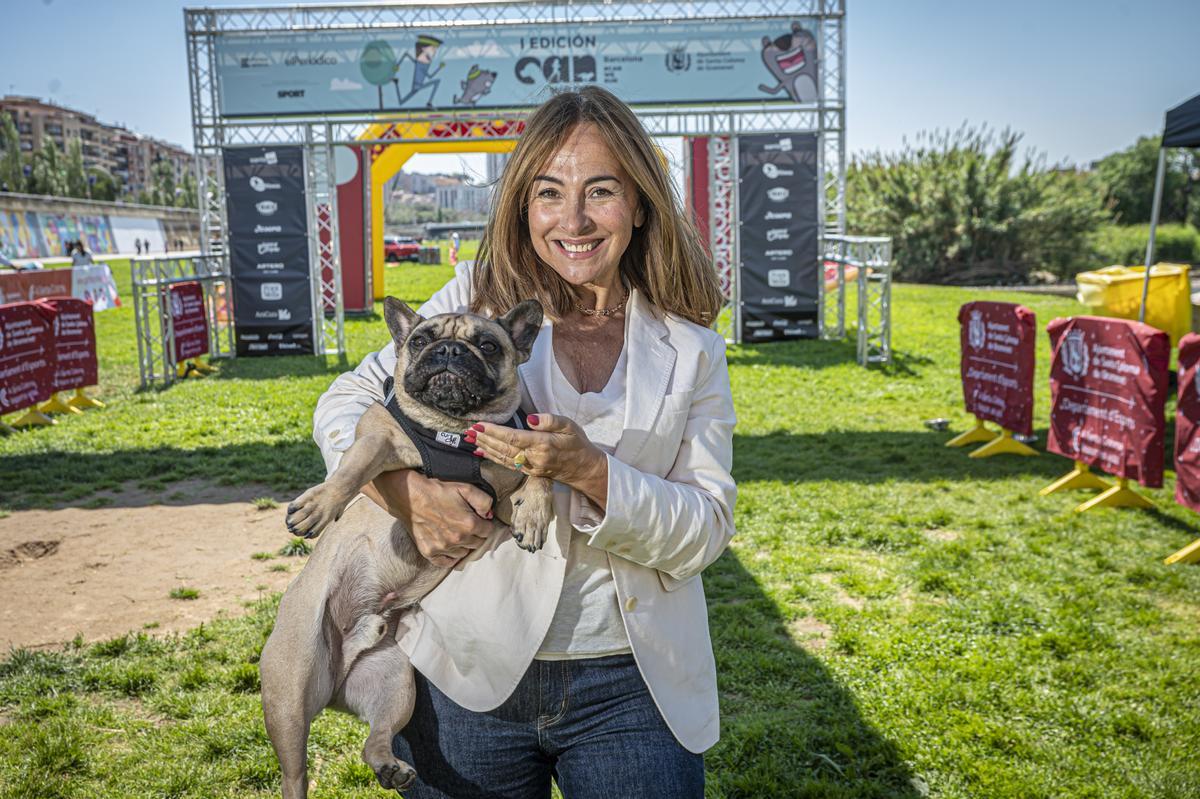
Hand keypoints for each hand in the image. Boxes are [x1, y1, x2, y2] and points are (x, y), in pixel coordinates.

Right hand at [364, 470, 497, 567]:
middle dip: (476, 535)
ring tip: (456, 533)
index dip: (485, 524)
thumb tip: (489, 515)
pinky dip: (450, 557)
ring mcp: (443, 548)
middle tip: (467, 525)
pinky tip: (449, 546)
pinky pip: (446, 563)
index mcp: (469, 524)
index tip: (479, 519)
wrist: (411, 496)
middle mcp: (457, 539)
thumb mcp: (465, 488)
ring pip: (463, 553)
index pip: (488, 531)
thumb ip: (484, 501)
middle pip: (477, 544)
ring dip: (463, 545)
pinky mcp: (430, 553)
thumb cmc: (438, 491)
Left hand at [466, 414, 608, 506]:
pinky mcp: (528, 472)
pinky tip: (481, 452)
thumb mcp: (569, 426)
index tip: (480, 425)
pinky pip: (506, 464)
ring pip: (502, 457)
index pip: (513, 437)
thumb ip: (549, 420)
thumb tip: (530, 419)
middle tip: (468, 430)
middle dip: (484, 439)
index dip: (494, 432)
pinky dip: (491, 458)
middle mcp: (534, 458)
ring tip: (470, 439)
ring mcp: (530, 467)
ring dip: (485, 448)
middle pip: (503, 448)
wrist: (583, 468)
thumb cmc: (576, 443)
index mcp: (543, 444)